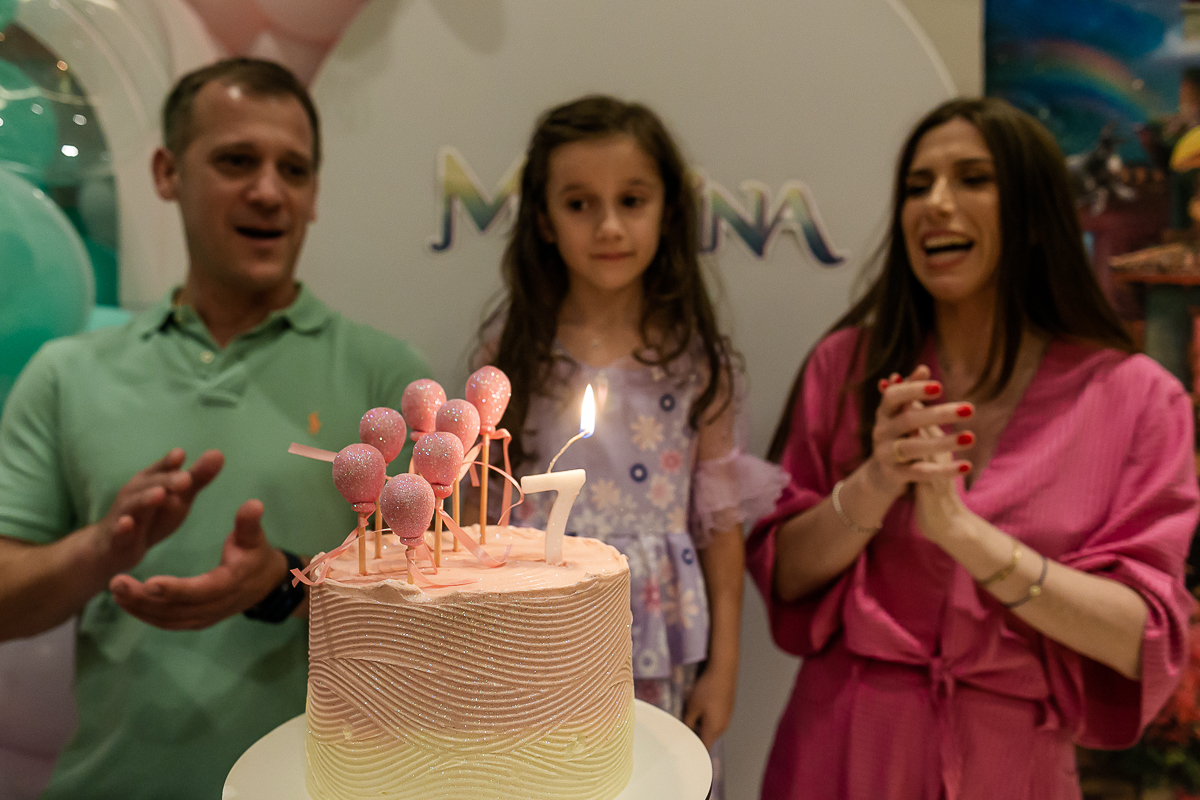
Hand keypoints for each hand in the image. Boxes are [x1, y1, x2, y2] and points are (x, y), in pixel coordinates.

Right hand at [92, 448, 223, 576]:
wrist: (115, 547)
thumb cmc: (152, 516)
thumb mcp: (178, 497)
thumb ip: (197, 478)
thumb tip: (218, 453)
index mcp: (151, 481)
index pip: (161, 468)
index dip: (169, 462)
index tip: (180, 454)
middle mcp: (135, 493)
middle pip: (151, 485)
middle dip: (167, 481)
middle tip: (186, 480)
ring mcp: (124, 515)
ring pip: (134, 505)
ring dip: (145, 499)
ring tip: (160, 495)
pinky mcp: (117, 538)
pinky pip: (118, 532)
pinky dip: (122, 527)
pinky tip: (126, 524)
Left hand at [109, 499, 289, 629]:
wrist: (268, 583)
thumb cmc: (257, 555)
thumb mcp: (255, 537)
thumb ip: (249, 523)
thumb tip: (253, 504)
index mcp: (229, 584)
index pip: (199, 590)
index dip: (175, 589)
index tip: (149, 581)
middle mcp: (215, 606)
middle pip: (176, 609)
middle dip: (144, 599)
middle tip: (116, 582)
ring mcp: (205, 617)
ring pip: (168, 618)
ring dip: (139, 607)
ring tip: (115, 589)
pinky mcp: (197, 620)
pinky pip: (168, 622)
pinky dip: (145, 615)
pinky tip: (125, 602)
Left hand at [682, 666, 735, 749]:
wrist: (723, 671)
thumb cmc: (706, 690)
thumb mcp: (692, 706)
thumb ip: (687, 722)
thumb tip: (684, 732)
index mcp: (714, 729)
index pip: (704, 747)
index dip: (694, 750)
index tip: (684, 748)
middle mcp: (723, 726)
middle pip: (708, 738)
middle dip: (695, 735)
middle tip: (683, 728)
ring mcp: (727, 717)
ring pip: (711, 728)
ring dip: (700, 725)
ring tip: (689, 714)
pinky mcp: (728, 709)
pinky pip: (716, 719)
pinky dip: (707, 717)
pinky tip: (700, 706)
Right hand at [869, 366, 973, 496]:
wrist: (882, 474)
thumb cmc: (899, 435)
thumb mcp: (901, 413)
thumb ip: (911, 391)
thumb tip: (923, 368)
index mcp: (884, 412)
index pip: (893, 396)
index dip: (914, 390)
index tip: (940, 387)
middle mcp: (881, 432)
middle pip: (908, 420)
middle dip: (939, 414)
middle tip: (971, 409)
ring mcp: (886, 454)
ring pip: (913, 447)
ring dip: (944, 442)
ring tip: (971, 437)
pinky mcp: (895, 475)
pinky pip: (921, 473)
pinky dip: (944, 471)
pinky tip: (967, 466)